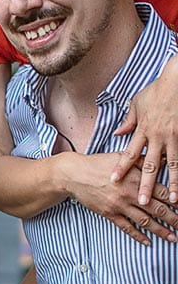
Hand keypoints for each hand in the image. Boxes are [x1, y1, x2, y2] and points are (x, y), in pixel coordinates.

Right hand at [61, 152, 177, 245]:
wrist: (74, 174)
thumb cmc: (98, 164)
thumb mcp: (122, 157)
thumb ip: (143, 160)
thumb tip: (163, 160)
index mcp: (138, 179)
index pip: (164, 192)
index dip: (177, 201)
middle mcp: (131, 194)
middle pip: (159, 209)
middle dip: (174, 219)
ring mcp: (120, 205)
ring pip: (146, 221)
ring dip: (161, 231)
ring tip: (173, 238)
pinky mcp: (109, 213)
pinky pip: (126, 227)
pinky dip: (138, 235)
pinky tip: (148, 242)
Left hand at [111, 58, 177, 205]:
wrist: (177, 82)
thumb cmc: (157, 91)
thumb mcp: (137, 104)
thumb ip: (129, 121)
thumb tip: (118, 133)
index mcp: (142, 130)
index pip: (128, 154)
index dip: (120, 168)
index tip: (113, 181)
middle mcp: (157, 137)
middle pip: (149, 165)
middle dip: (145, 185)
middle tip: (141, 201)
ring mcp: (174, 137)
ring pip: (172, 165)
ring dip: (172, 183)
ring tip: (172, 200)